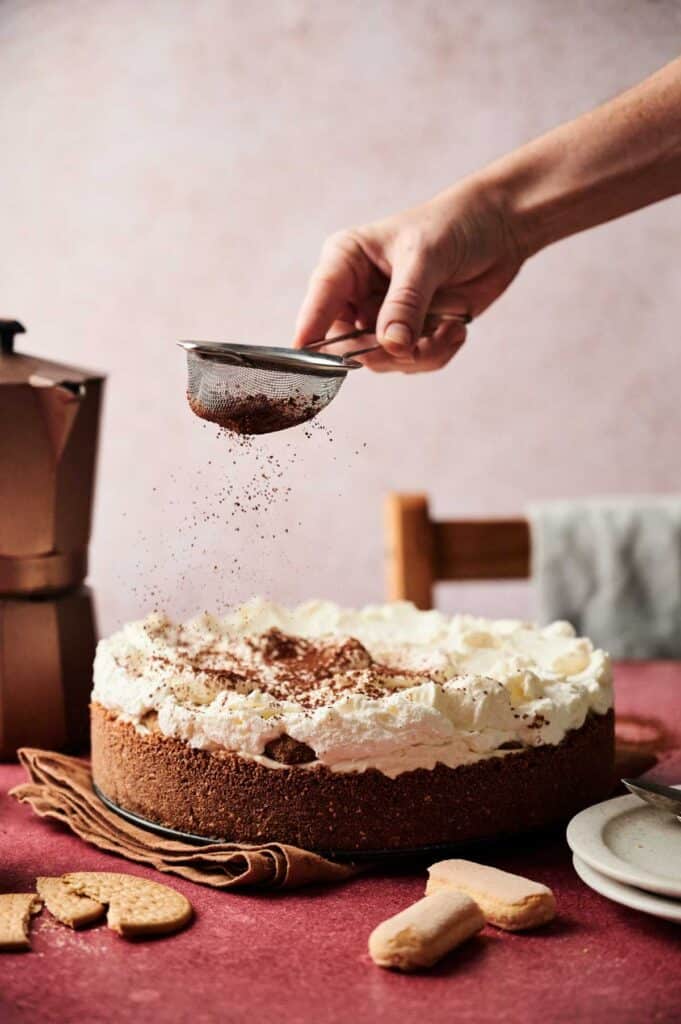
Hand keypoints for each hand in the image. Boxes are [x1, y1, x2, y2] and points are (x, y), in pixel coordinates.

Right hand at [293, 179, 523, 372]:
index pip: (319, 303)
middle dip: (386, 351)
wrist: (500, 227)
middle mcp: (357, 292)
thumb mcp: (426, 257)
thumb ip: (405, 303)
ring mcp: (383, 315)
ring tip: (451, 327)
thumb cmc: (456, 223)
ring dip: (420, 353)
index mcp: (346, 261)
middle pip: (348, 345)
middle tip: (418, 342)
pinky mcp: (410, 332)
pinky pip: (411, 362)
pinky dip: (437, 353)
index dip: (311, 334)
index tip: (309, 360)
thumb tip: (390, 344)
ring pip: (382, 360)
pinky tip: (456, 328)